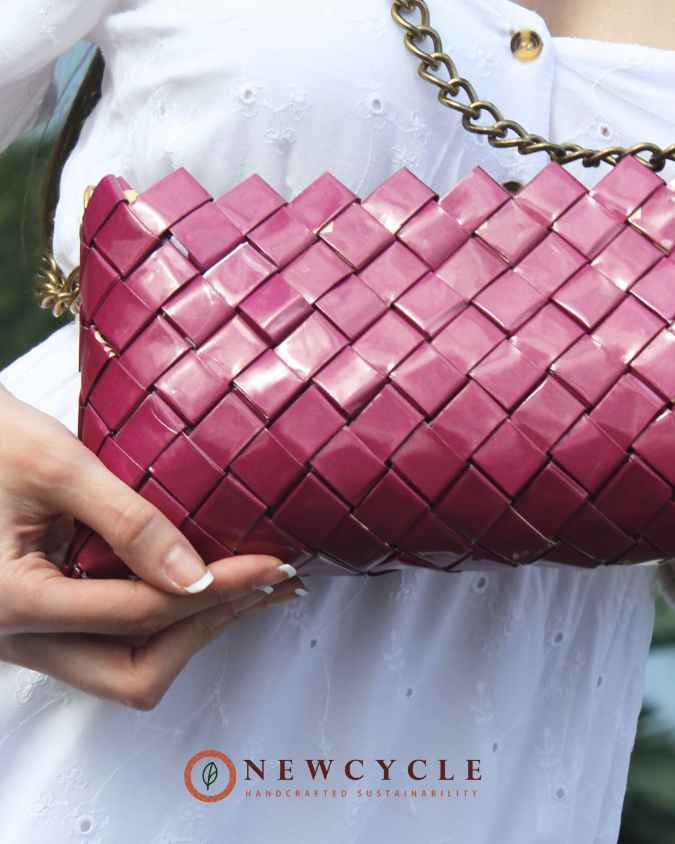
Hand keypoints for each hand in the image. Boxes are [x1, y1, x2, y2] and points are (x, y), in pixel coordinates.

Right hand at [0, 383, 307, 708]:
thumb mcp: (56, 466)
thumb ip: (128, 523)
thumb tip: (197, 576)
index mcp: (11, 604)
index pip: (141, 614)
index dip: (217, 592)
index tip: (270, 566)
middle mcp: (14, 638)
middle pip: (133, 672)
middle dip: (208, 630)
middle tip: (268, 586)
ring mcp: (26, 636)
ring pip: (123, 665)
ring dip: (190, 630)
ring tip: (249, 586)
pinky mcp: (40, 619)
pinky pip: (109, 640)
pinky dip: (161, 617)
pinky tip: (200, 581)